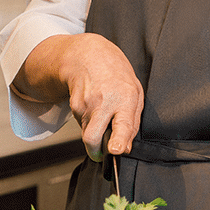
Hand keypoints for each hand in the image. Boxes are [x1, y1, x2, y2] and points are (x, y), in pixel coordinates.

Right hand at [17, 34, 142, 160]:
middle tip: (100, 154)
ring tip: (101, 116)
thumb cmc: (116, 75)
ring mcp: (87, 104)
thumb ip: (133, 122)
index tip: (116, 150)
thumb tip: (125, 148)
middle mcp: (104, 102)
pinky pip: (82, 124)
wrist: (87, 55)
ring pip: (87, 133)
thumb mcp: (135, 92)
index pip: (122, 123)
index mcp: (125, 98)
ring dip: (93, 133)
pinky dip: (88, 122)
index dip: (119, 139)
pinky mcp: (75, 105)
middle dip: (95, 151)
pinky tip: (93, 107)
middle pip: (92, 137)